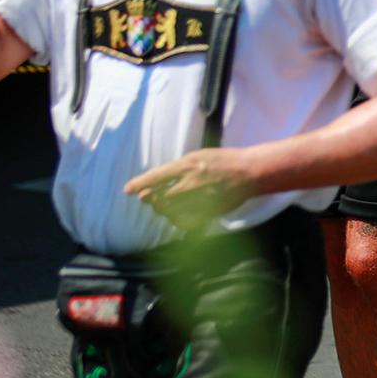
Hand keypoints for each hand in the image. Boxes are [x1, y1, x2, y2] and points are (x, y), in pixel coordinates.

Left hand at [124, 147, 257, 229]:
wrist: (249, 171)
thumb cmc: (223, 161)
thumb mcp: (199, 155)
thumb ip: (178, 168)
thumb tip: (157, 179)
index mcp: (188, 164)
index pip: (156, 176)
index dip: (139, 183)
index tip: (127, 190)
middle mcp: (192, 182)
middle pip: (160, 196)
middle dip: (150, 199)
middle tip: (148, 199)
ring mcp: (201, 198)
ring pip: (171, 210)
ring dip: (162, 210)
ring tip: (162, 206)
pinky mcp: (210, 211)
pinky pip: (186, 221)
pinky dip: (177, 220)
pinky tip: (176, 216)